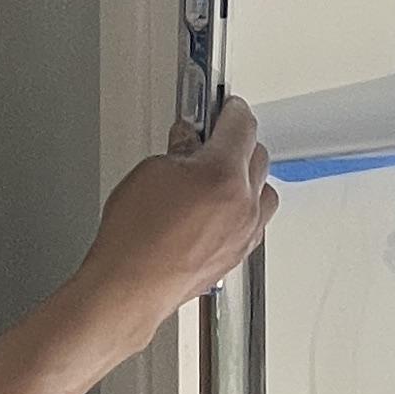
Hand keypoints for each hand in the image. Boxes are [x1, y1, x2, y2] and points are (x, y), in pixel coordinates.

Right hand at [79, 97, 275, 334]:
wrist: (130, 287)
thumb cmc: (134, 237)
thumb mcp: (149, 172)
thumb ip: (178, 150)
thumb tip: (188, 142)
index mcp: (222, 175)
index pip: (241, 126)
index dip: (231, 110)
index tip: (226, 106)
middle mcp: (243, 204)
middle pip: (258, 156)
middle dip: (238, 141)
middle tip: (211, 137)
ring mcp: (245, 232)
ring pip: (264, 190)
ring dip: (247, 176)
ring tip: (218, 174)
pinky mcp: (239, 253)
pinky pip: (256, 219)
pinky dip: (244, 206)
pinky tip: (219, 206)